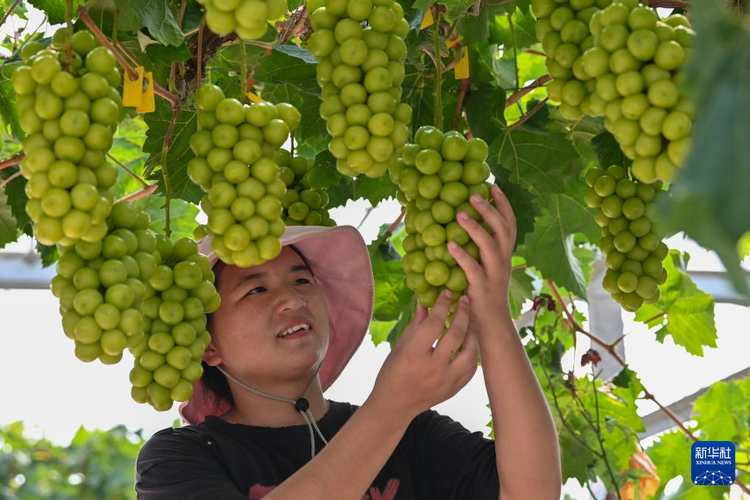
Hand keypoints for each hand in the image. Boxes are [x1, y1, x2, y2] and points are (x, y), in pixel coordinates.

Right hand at [368, 291, 478, 419]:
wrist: (395, 406)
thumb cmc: (392, 373)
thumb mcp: (400, 346)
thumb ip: (416, 324)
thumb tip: (426, 302)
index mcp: (414, 354)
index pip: (434, 323)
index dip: (443, 305)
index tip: (448, 293)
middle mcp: (433, 367)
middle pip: (457, 334)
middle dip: (463, 312)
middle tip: (466, 300)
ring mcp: (446, 380)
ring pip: (471, 352)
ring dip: (473, 334)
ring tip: (469, 323)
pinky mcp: (454, 389)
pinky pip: (472, 369)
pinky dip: (473, 353)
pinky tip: (469, 344)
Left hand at [447, 183, 516, 338]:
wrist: (491, 326)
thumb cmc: (483, 294)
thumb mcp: (486, 268)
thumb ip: (479, 250)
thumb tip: (461, 226)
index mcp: (505, 255)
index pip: (510, 224)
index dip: (504, 204)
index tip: (493, 186)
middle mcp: (504, 261)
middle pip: (503, 229)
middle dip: (490, 209)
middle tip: (474, 193)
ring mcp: (495, 274)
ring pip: (490, 245)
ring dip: (475, 228)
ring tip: (459, 214)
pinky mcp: (482, 287)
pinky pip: (472, 268)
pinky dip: (461, 255)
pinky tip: (448, 244)